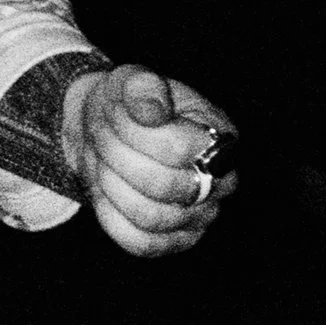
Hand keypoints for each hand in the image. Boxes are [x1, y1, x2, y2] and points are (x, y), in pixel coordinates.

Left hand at [64, 64, 236, 256]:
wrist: (104, 130)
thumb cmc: (127, 105)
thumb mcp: (130, 80)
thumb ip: (142, 87)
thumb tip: (151, 112)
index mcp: (219, 139)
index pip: (175, 149)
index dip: (132, 131)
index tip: (117, 113)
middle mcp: (221, 183)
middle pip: (160, 185)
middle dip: (116, 154)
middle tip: (104, 135)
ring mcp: (201, 216)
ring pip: (150, 216)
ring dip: (111, 184)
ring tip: (105, 161)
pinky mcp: (175, 241)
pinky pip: (141, 243)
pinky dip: (112, 217)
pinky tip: (107, 192)